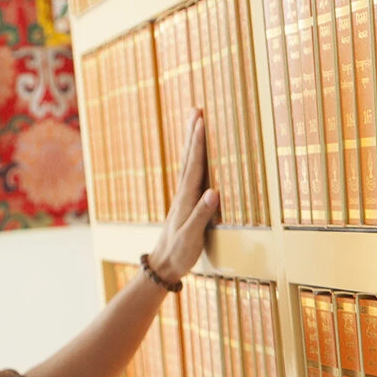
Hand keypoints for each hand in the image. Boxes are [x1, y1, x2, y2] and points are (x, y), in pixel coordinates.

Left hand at [148, 111, 219, 284]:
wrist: (162, 266)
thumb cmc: (178, 253)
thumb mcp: (191, 237)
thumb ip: (202, 214)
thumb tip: (214, 191)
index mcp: (185, 199)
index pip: (193, 166)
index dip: (198, 144)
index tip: (202, 122)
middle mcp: (182, 194)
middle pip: (187, 158)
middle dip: (192, 134)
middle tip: (196, 110)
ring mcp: (182, 197)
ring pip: (186, 163)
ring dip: (190, 142)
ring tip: (195, 122)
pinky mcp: (184, 203)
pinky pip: (189, 174)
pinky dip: (192, 158)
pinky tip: (194, 154)